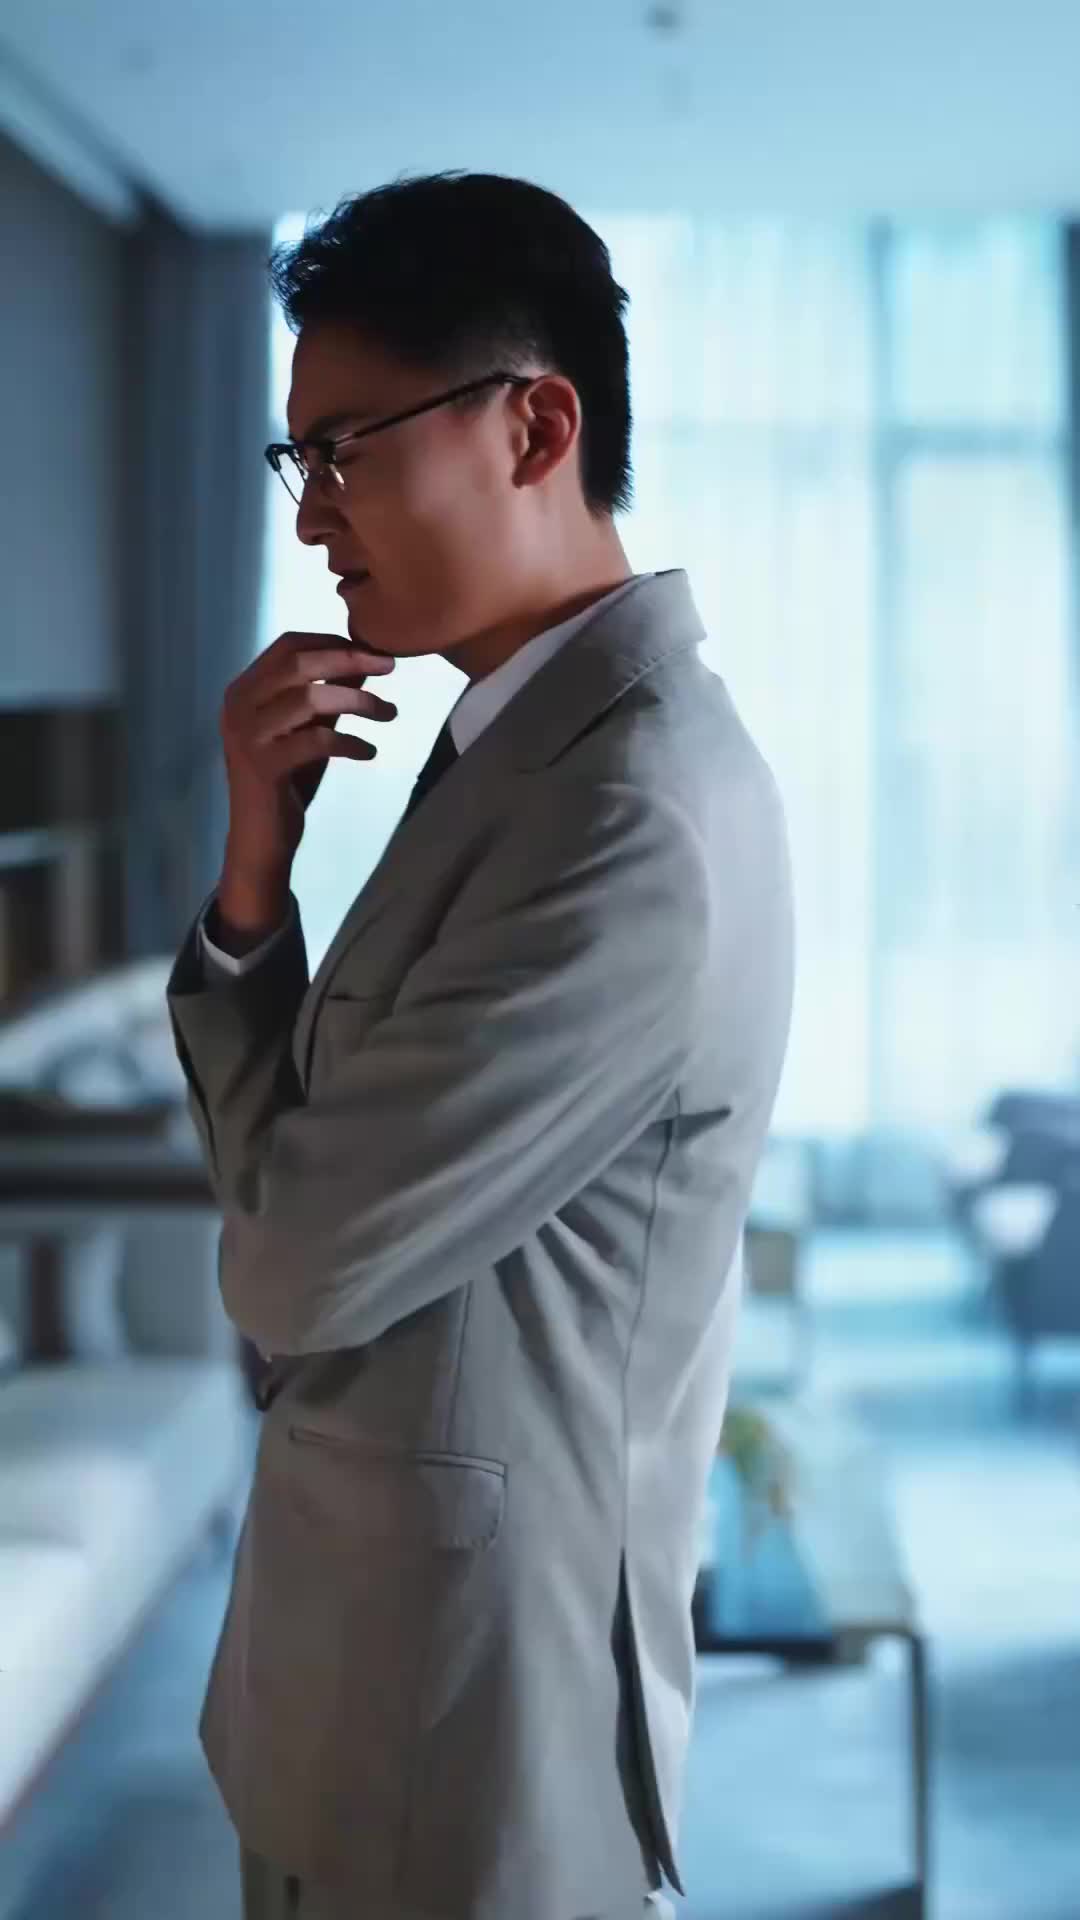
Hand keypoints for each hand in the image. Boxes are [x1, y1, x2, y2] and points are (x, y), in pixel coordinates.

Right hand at [219, 630, 397, 879]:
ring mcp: (247, 735)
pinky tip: (369, 752)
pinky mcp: (263, 765)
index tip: (372, 651)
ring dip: (358, 701)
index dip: (332, 642)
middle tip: (389, 666)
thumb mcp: (307, 730)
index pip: (288, 646)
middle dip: (350, 659)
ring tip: (389, 713)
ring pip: (309, 698)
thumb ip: (325, 696)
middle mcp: (238, 705)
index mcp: (244, 690)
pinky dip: (351, 742)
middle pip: (299, 662)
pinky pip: (317, 741)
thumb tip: (361, 662)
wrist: (260, 840)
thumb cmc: (286, 782)